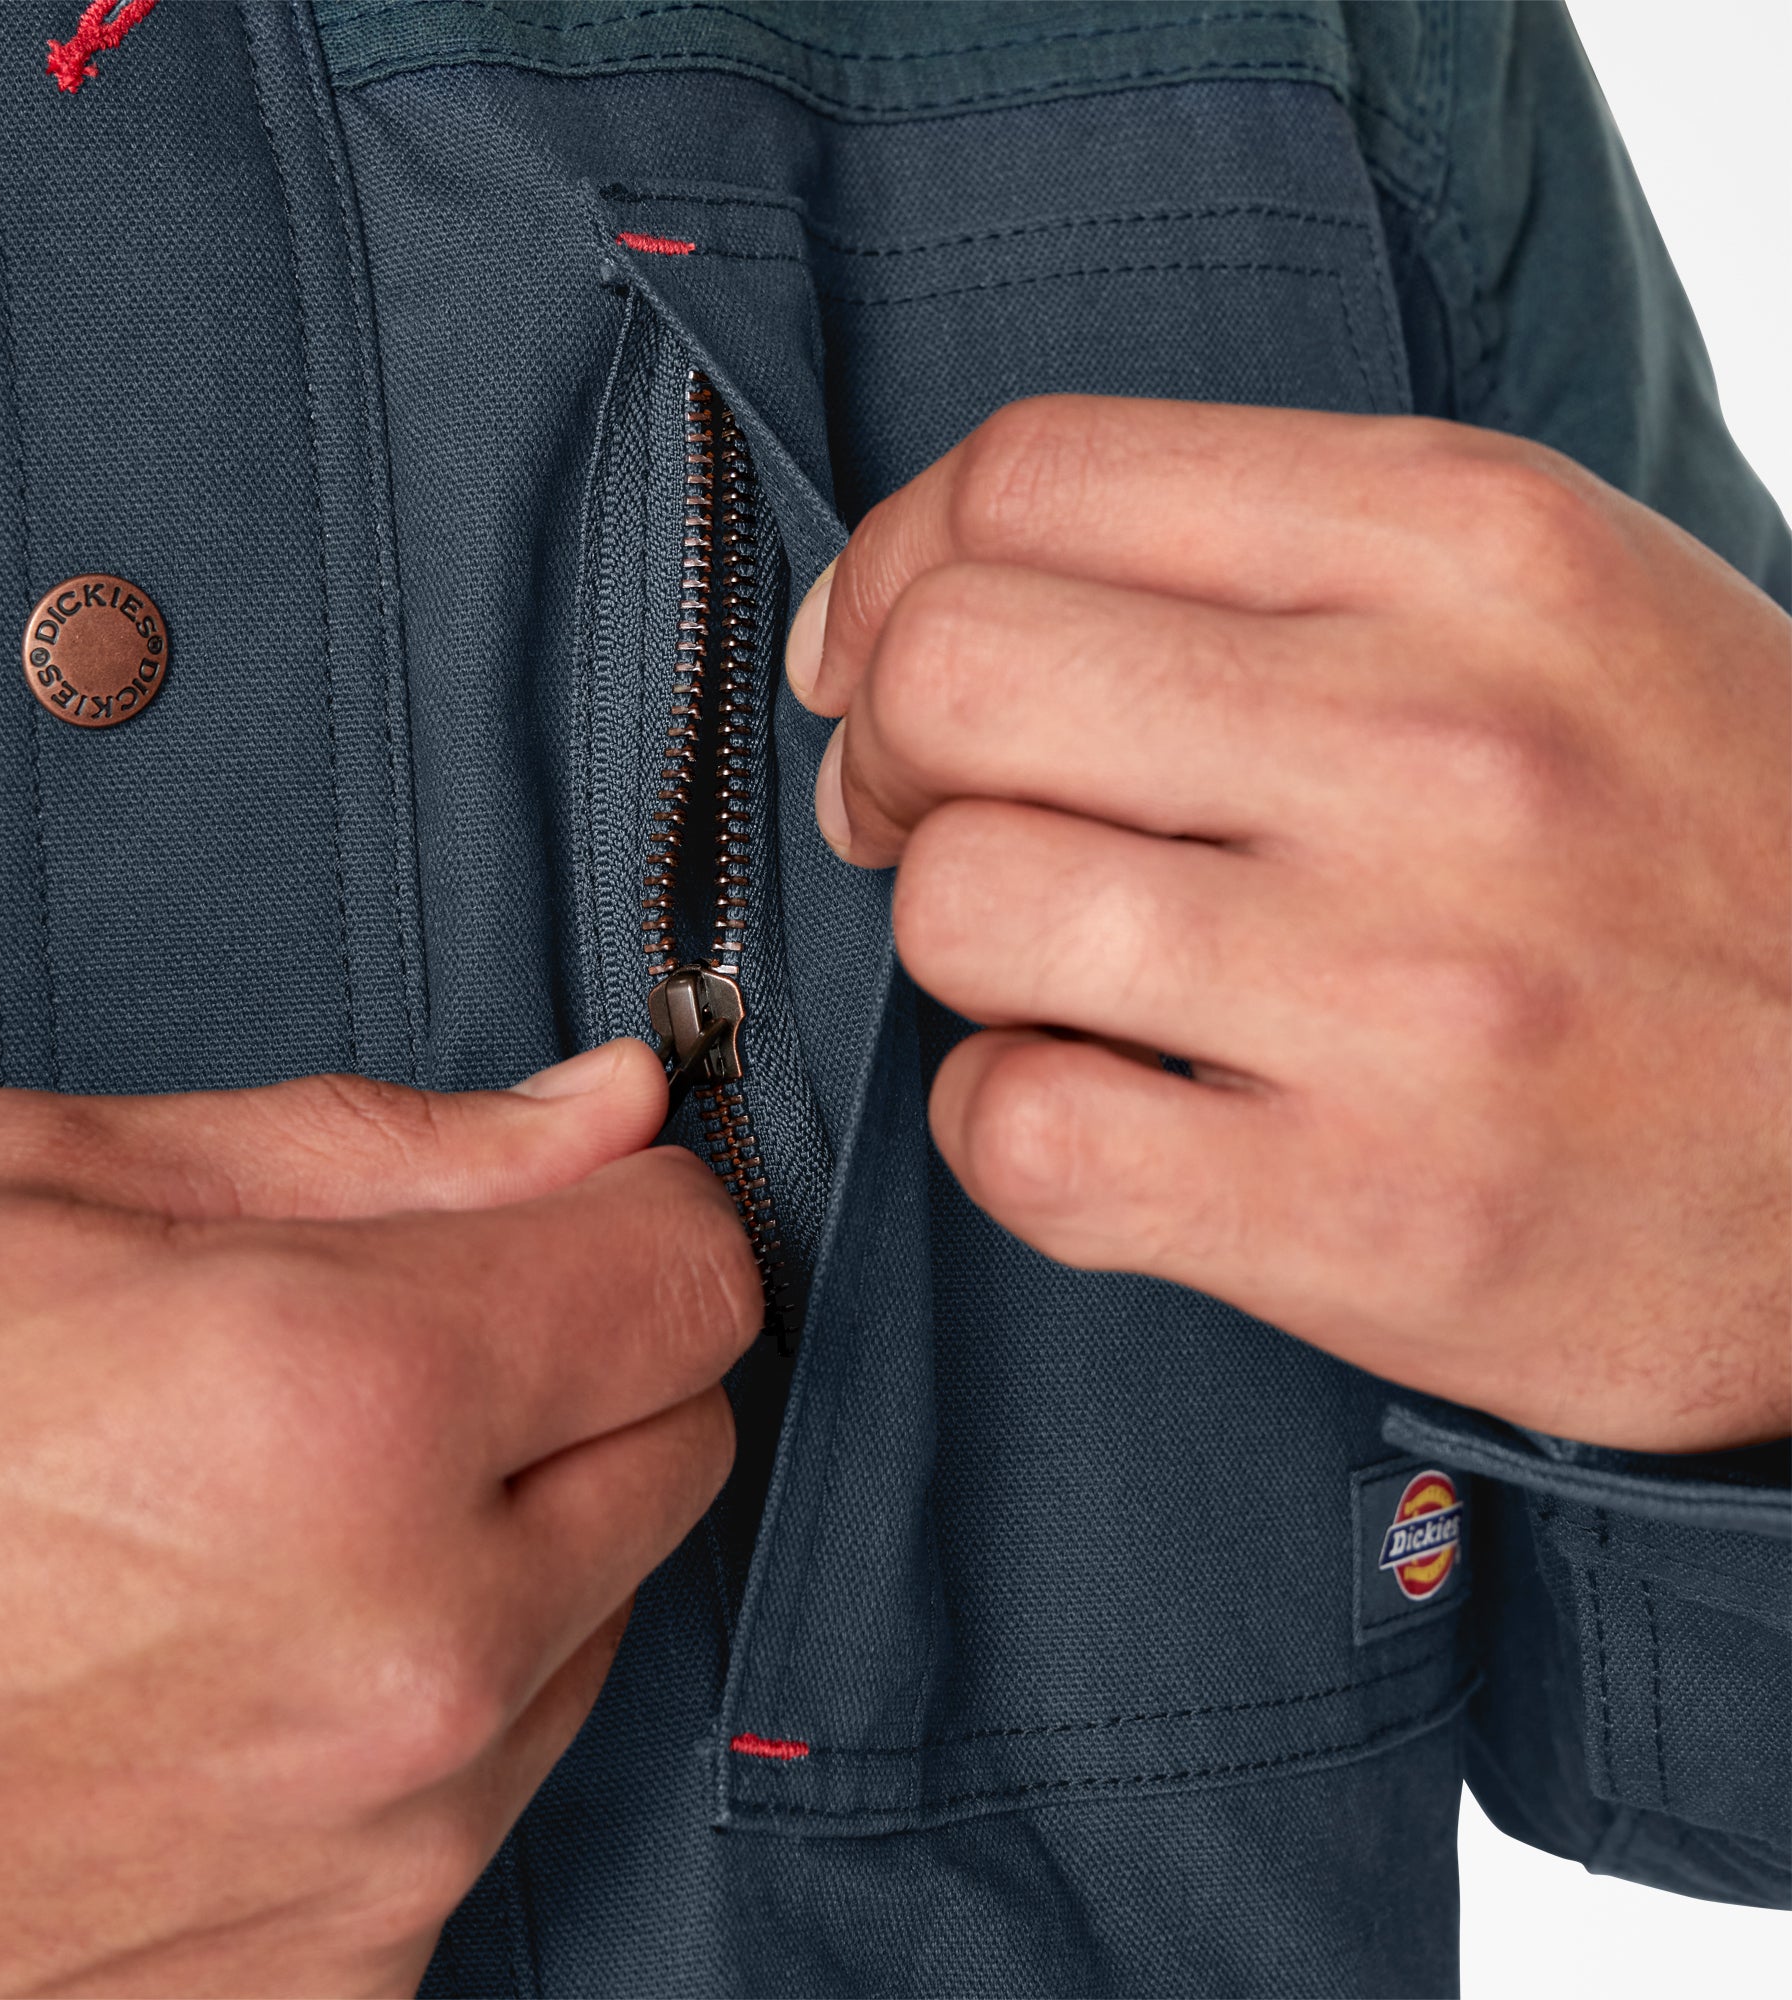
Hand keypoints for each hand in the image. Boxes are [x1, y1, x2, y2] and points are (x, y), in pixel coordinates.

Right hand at [0, 1042, 757, 1997]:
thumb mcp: (51, 1187)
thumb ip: (388, 1142)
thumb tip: (600, 1111)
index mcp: (353, 1399)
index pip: (693, 1275)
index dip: (632, 1216)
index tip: (574, 1213)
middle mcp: (413, 1645)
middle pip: (681, 1441)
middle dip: (584, 1367)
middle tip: (406, 1348)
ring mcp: (391, 1838)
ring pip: (605, 1611)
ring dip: (504, 1542)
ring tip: (284, 1515)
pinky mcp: (348, 1971)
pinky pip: (498, 1778)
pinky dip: (430, 1702)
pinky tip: (260, 1662)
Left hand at [789, 397, 1789, 1452]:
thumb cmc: (1701, 857)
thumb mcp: (1546, 608)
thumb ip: (1261, 560)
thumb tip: (921, 599)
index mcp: (1479, 545)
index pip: (1033, 476)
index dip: (896, 568)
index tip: (883, 656)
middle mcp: (1442, 745)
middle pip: (950, 675)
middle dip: (886, 752)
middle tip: (932, 815)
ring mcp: (1407, 991)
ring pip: (963, 903)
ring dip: (961, 945)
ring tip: (1062, 972)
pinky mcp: (1368, 1212)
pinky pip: (1018, 1134)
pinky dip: (1002, 1123)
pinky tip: (1098, 1111)